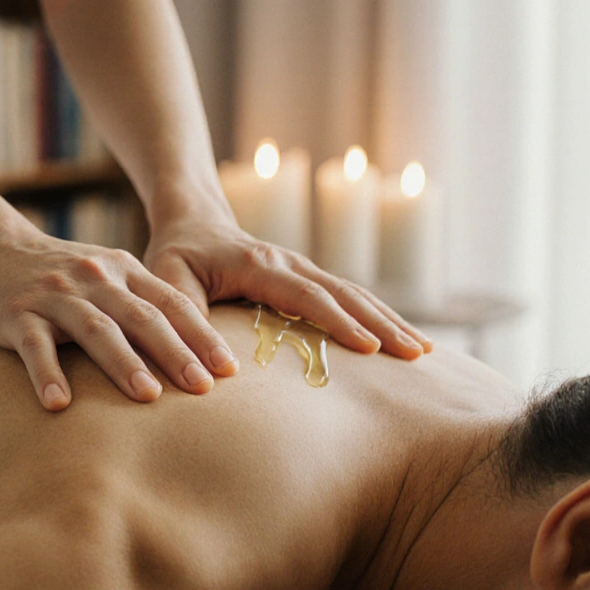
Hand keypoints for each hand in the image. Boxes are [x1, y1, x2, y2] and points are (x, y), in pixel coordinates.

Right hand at [0, 225, 238, 411]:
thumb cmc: (66, 279)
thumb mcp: (109, 279)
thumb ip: (146, 306)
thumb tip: (199, 355)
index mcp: (125, 272)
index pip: (171, 303)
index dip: (201, 335)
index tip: (229, 369)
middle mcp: (95, 280)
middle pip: (142, 318)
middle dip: (175, 353)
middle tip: (203, 388)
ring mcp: (56, 296)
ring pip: (96, 330)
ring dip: (123, 364)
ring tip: (148, 397)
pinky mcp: (18, 314)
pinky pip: (35, 347)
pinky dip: (48, 374)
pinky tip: (59, 403)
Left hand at [143, 218, 432, 359]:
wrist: (192, 222)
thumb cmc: (175, 256)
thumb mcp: (167, 280)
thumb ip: (183, 316)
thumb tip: (214, 367)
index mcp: (258, 265)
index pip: (306, 296)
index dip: (339, 322)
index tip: (370, 349)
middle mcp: (288, 263)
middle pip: (344, 293)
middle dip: (382, 324)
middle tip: (416, 356)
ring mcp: (301, 269)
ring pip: (354, 293)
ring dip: (388, 320)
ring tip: (422, 352)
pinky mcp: (307, 279)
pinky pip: (348, 296)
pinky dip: (377, 316)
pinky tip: (399, 338)